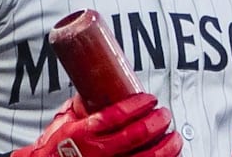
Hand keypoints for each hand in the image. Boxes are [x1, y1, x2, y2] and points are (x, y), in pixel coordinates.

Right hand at [11, 93, 181, 156]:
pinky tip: (170, 155)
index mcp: (84, 132)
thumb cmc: (56, 147)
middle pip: (136, 135)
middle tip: (165, 114)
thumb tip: (101, 82)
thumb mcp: (66, 121)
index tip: (150, 99)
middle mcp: (96, 152)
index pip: (117, 115)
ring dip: (166, 146)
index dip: (139, 105)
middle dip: (157, 122)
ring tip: (174, 137)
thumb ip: (84, 105)